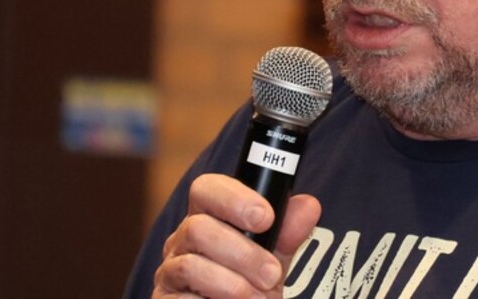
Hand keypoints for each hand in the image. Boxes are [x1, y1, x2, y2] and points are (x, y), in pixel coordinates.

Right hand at [153, 174, 320, 297]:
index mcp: (208, 217)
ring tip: (257, 297)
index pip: (206, 189)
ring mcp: (169, 272)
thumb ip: (289, 232)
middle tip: (272, 274)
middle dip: (243, 253)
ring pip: (190, 265)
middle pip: (198, 228)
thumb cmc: (255, 283)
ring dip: (231, 284)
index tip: (266, 218)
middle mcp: (182, 240)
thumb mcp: (277, 256)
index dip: (234, 198)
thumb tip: (308, 206)